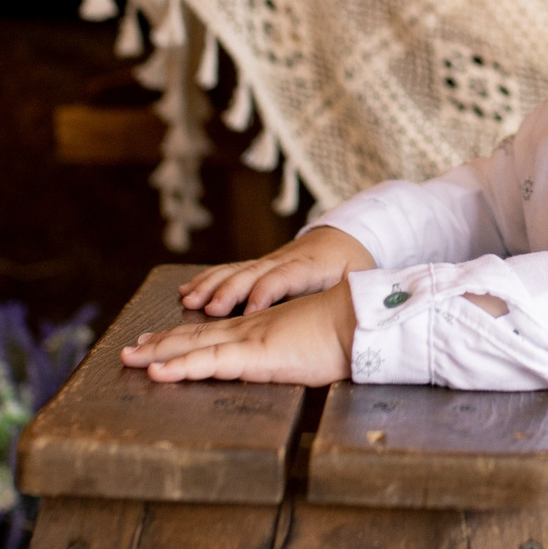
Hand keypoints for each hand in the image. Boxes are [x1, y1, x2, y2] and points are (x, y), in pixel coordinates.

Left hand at [120, 283, 357, 384]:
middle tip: (131, 348)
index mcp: (262, 329)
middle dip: (159, 343)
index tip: (159, 340)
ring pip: (192, 346)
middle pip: (194, 336)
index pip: (214, 333)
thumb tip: (303, 359)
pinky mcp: (254, 355)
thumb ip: (299, 350)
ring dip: (158, 353)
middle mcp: (248, 331)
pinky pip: (208, 362)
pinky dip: (180, 367)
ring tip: (129, 357)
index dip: (183, 337)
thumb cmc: (347, 334)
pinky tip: (157, 372)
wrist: (361, 319)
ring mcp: (248, 341)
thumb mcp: (314, 344)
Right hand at [177, 225, 375, 317]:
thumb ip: (351, 292)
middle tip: (206, 309)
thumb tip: (355, 309)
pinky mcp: (260, 266)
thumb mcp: (359, 277)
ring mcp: (269, 262)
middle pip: (251, 273)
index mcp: (309, 266)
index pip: (284, 277)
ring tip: (188, 300)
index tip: (250, 311)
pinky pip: (229, 271)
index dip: (266, 292)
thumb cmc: (352, 264)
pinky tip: (187, 291)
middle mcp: (283, 260)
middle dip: (227, 290)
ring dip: (210, 285)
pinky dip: (207, 280)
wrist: (345, 237)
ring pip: (235, 271)